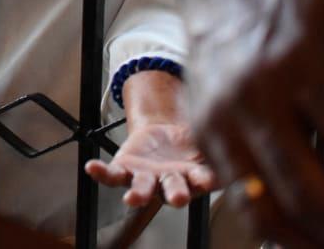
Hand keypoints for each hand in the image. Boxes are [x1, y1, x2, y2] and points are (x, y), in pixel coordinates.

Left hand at [88, 121, 215, 208]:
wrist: (168, 134)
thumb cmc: (191, 142)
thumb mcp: (206, 137)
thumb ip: (215, 136)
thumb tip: (231, 123)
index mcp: (195, 177)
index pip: (204, 181)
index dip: (207, 180)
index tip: (209, 179)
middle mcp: (171, 183)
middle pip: (173, 192)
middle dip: (176, 195)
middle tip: (179, 198)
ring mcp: (147, 179)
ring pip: (142, 189)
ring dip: (138, 195)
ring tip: (132, 199)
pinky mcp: (126, 169)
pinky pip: (112, 175)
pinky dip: (101, 173)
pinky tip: (91, 168)